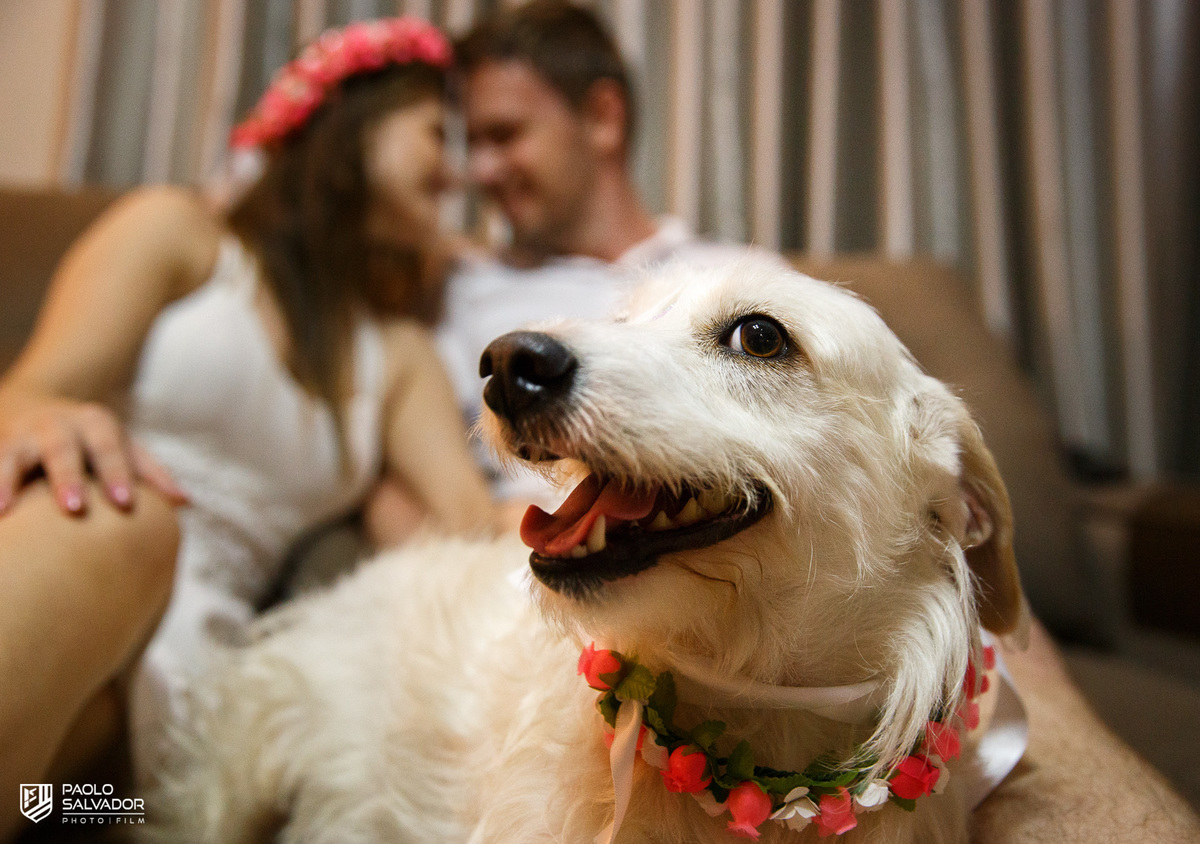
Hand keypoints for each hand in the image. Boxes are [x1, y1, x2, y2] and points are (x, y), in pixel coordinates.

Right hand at [0, 396, 187, 515]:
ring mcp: (20, 435)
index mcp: (95, 423)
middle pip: (63, 449)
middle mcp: (56, 425)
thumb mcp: (121, 446)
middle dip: (68, 477)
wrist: (29, 403)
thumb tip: (185, 502)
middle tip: (74, 509)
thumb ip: (151, 472)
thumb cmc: (90, 440)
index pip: (110, 448)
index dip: (116, 473)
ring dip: (6, 479)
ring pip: (11, 454)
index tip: (124, 503)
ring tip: (0, 509)